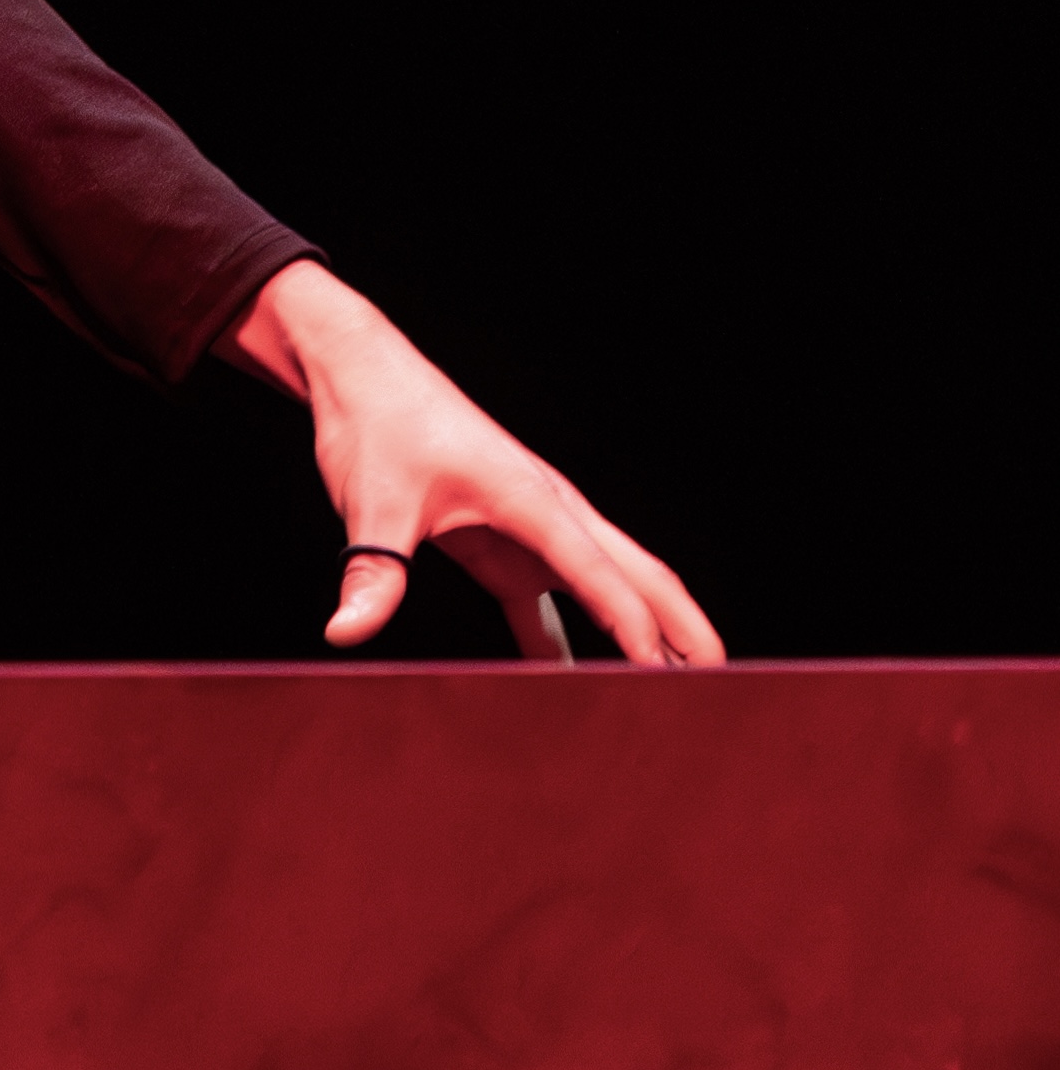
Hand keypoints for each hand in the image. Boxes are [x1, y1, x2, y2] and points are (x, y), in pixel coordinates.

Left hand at [228, 260, 722, 666]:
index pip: (602, 575)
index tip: (667, 681)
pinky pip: (548, 598)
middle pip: (638, 576)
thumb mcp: (372, 501)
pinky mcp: (502, 539)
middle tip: (722, 685)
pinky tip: (566, 682)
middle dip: (682, 628)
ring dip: (637, 633)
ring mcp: (530, 527)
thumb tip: (347, 630)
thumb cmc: (377, 423)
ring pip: (605, 586)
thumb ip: (372, 571)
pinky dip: (562, 638)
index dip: (636, 630)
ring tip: (666, 695)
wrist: (360, 374)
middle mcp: (547, 512)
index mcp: (532, 499)